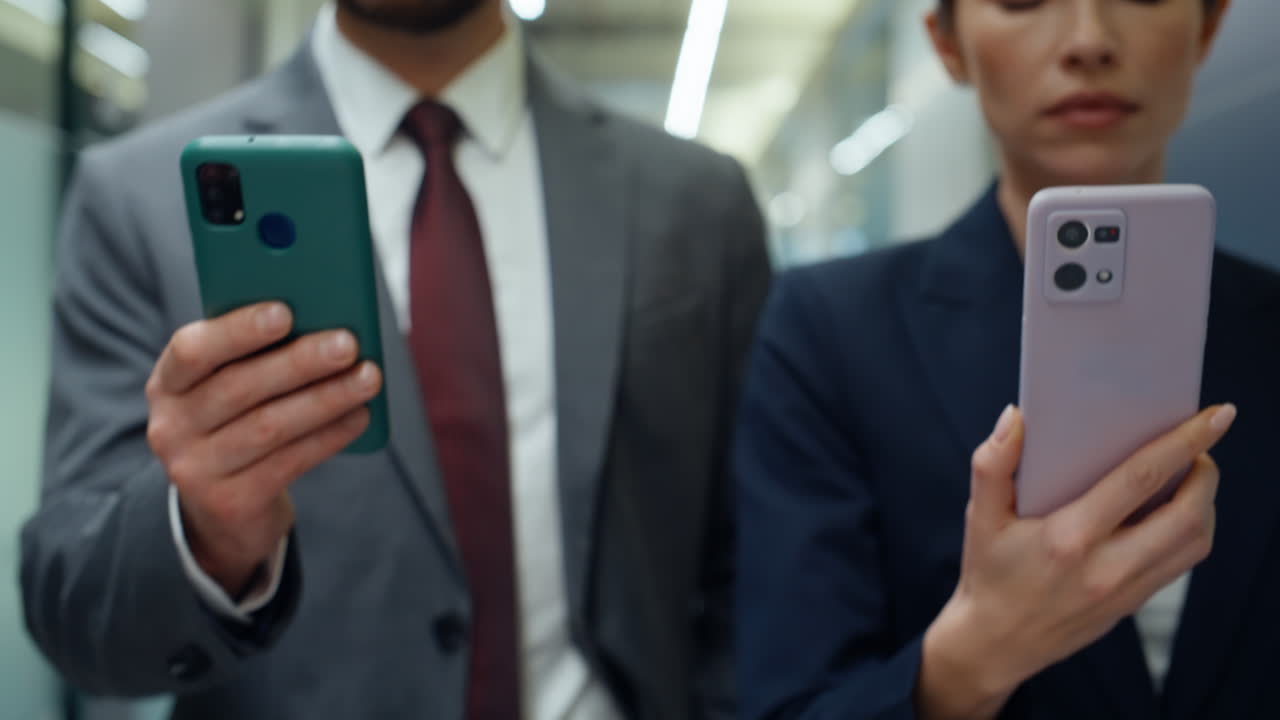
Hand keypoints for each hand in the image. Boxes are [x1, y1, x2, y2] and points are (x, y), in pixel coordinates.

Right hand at [145, 302, 381, 594]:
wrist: (223, 506)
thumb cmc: (238, 422)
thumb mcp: (229, 385)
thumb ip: (258, 354)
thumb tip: (324, 322)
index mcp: (168, 383)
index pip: (192, 350)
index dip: (237, 330)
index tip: (285, 312)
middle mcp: (171, 426)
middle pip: (239, 388)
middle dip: (299, 362)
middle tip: (347, 343)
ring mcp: (195, 469)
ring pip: (270, 427)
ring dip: (326, 399)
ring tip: (369, 377)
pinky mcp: (229, 503)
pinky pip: (289, 463)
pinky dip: (330, 436)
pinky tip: (360, 416)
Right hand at [916, 403, 1234, 719]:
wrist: (995, 643)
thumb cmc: (988, 571)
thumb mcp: (979, 516)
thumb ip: (992, 464)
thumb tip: (1015, 417)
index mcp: (1068, 537)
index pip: (1141, 479)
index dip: (1183, 442)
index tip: (1215, 416)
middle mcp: (1105, 567)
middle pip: (1187, 515)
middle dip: (1205, 473)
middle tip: (1199, 447)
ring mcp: (1125, 590)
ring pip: (1194, 542)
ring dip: (1204, 503)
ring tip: (1191, 475)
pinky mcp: (1133, 603)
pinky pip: (1181, 563)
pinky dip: (1191, 529)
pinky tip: (1174, 510)